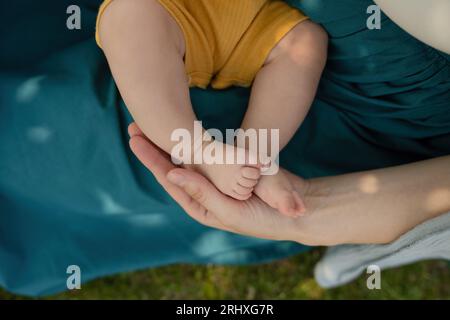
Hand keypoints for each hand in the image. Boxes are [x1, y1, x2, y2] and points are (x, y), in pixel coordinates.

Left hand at [128, 122, 312, 242]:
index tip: (135, 139)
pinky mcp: (229, 168)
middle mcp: (203, 192)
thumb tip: (171, 175)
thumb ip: (202, 193)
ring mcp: (216, 179)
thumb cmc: (264, 219)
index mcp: (199, 204)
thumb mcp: (231, 211)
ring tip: (150, 124)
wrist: (295, 213)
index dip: (151, 159)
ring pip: (187, 157)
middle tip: (134, 126)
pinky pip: (207, 152)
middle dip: (153, 148)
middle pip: (172, 167)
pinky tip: (181, 129)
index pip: (169, 179)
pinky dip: (193, 140)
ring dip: (170, 141)